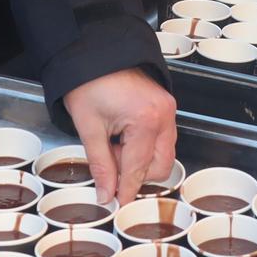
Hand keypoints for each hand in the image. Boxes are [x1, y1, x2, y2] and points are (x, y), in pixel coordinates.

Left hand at [63, 68, 177, 204]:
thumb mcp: (89, 128)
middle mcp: (163, 115)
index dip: (126, 191)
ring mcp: (167, 109)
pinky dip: (145, 146)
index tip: (118, 204)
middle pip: (160, 166)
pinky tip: (123, 137)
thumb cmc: (89, 82)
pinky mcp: (165, 106)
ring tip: (114, 145)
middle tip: (110, 164)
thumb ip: (101, 166)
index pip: (138, 170)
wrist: (93, 52)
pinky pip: (162, 138)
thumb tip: (107, 194)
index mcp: (146, 120)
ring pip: (164, 154)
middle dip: (136, 174)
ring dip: (140, 160)